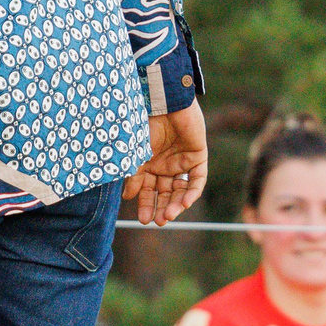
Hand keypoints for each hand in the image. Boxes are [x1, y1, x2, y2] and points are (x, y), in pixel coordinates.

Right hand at [124, 102, 208, 225]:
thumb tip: (128, 197)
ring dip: (175, 204)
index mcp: (149, 164)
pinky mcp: (197, 157)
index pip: (148, 190)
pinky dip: (192, 192)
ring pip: (181, 190)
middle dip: (161, 208)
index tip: (142, 220)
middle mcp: (166, 165)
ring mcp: (182, 162)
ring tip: (168, 215)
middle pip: (165, 193)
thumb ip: (134, 175)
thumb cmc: (145, 124)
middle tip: (157, 222)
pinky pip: (197, 179)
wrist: (163, 103)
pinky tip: (184, 203)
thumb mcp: (136, 154)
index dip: (145, 205)